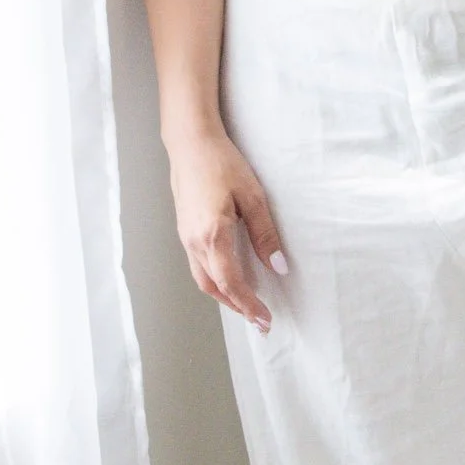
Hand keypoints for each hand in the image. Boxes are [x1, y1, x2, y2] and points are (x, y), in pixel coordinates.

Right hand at [166, 126, 288, 333]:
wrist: (190, 143)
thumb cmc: (221, 163)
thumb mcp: (252, 196)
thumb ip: (264, 233)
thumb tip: (279, 266)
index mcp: (212, 235)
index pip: (231, 282)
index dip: (248, 305)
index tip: (265, 319)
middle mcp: (194, 242)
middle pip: (214, 288)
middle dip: (237, 308)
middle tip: (259, 320)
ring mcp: (186, 238)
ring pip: (203, 280)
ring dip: (225, 296)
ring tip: (246, 305)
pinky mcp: (184, 231)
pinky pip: (198, 266)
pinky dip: (215, 280)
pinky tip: (229, 278)